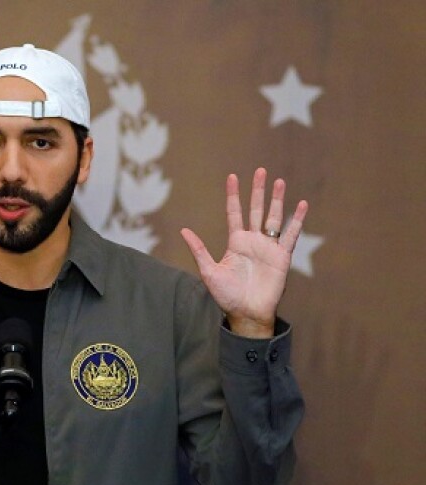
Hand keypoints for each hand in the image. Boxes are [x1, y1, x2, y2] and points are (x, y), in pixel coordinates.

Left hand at [180, 168, 308, 337]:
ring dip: (277, 200)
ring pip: (274, 218)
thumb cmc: (226, 296)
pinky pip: (291, 235)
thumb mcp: (209, 271)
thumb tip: (184, 231)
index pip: (234, 213)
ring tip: (279, 181)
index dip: (233, 195)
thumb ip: (199, 250)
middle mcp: (253, 241)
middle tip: (261, 171)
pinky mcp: (282, 257)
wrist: (246, 313)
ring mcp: (268, 248)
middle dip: (257, 191)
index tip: (232, 176)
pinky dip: (297, 220)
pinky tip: (301, 205)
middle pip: (256, 210)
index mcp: (236, 242)